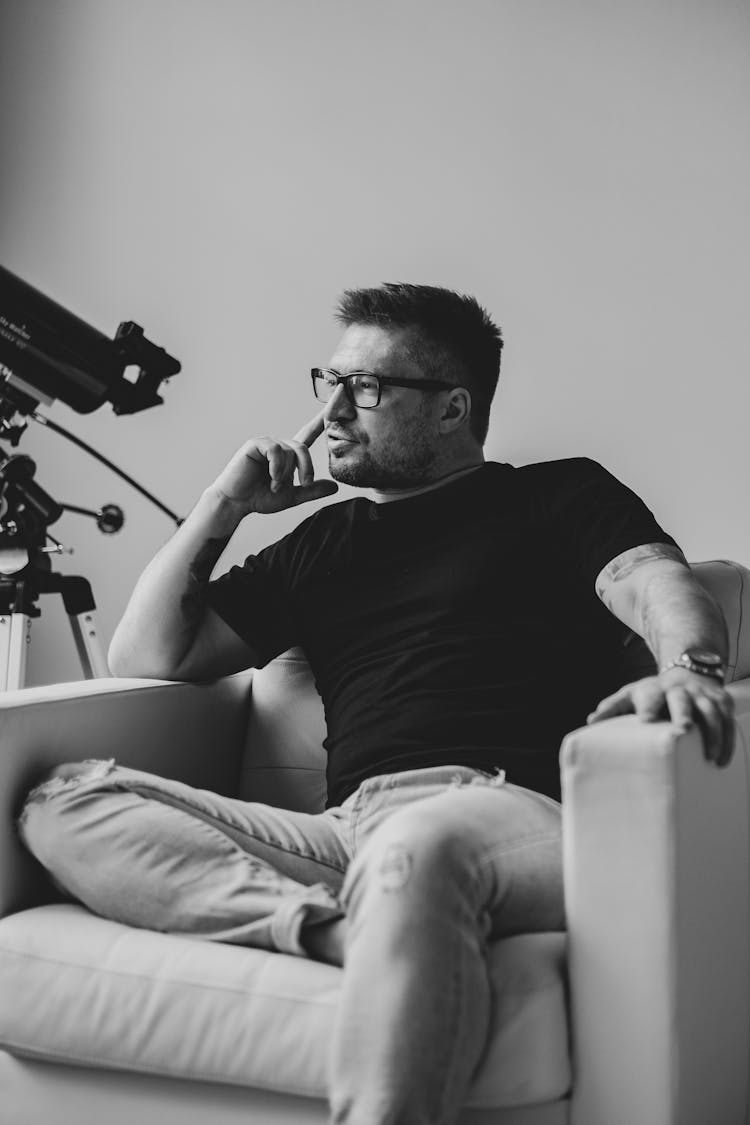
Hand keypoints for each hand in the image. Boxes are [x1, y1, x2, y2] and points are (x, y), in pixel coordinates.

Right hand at [210, 411, 337, 515]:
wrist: (236, 503)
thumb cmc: (260, 497)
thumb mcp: (292, 496)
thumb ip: (312, 490)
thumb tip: (335, 487)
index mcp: (289, 454)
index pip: (310, 432)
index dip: (323, 417)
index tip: (340, 393)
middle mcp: (279, 445)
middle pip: (303, 448)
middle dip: (306, 468)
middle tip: (303, 484)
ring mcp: (267, 443)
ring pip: (290, 451)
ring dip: (286, 473)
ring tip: (275, 486)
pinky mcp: (255, 444)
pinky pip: (276, 450)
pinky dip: (276, 466)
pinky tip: (270, 476)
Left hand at [586, 667, 734, 766]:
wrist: (687, 672)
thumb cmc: (653, 694)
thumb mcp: (631, 696)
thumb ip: (612, 708)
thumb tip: (590, 722)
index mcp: (653, 689)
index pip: (648, 694)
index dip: (647, 705)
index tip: (645, 720)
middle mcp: (678, 690)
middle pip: (681, 699)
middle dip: (683, 712)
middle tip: (683, 729)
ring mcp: (701, 694)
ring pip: (710, 710)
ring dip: (712, 733)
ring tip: (711, 757)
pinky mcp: (720, 700)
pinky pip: (727, 720)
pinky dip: (727, 739)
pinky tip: (722, 759)